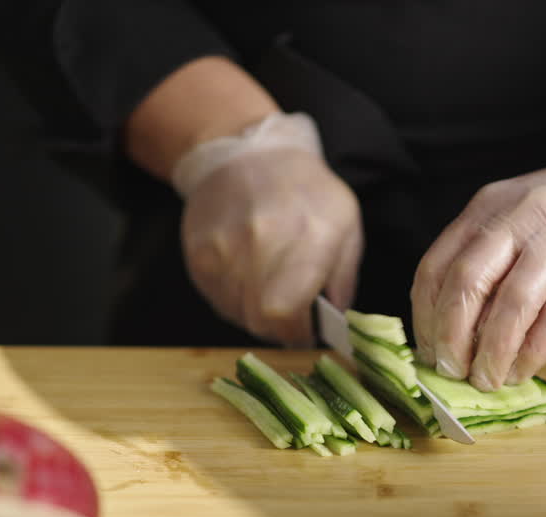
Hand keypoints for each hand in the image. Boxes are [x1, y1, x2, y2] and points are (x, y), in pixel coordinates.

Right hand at [174, 112, 362, 346]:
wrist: (249, 154)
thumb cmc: (306, 192)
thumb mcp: (346, 225)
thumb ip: (344, 278)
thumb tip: (335, 321)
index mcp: (308, 237)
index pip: (287, 311)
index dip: (296, 333)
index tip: (306, 332)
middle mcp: (261, 243)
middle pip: (260, 320)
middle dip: (279, 328)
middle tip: (290, 315)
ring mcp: (225, 248)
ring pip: (236, 314)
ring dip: (255, 314)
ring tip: (268, 290)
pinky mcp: (199, 255)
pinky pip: (217, 300)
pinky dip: (235, 301)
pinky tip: (248, 279)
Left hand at [411, 128, 545, 390]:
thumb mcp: (517, 220)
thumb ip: (485, 263)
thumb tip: (453, 332)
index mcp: (487, 208)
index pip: (437, 266)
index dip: (426, 318)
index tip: (428, 353)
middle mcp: (519, 217)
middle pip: (468, 283)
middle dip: (453, 337)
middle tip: (452, 372)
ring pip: (513, 302)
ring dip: (494, 351)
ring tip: (488, 380)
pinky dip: (535, 350)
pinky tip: (525, 369)